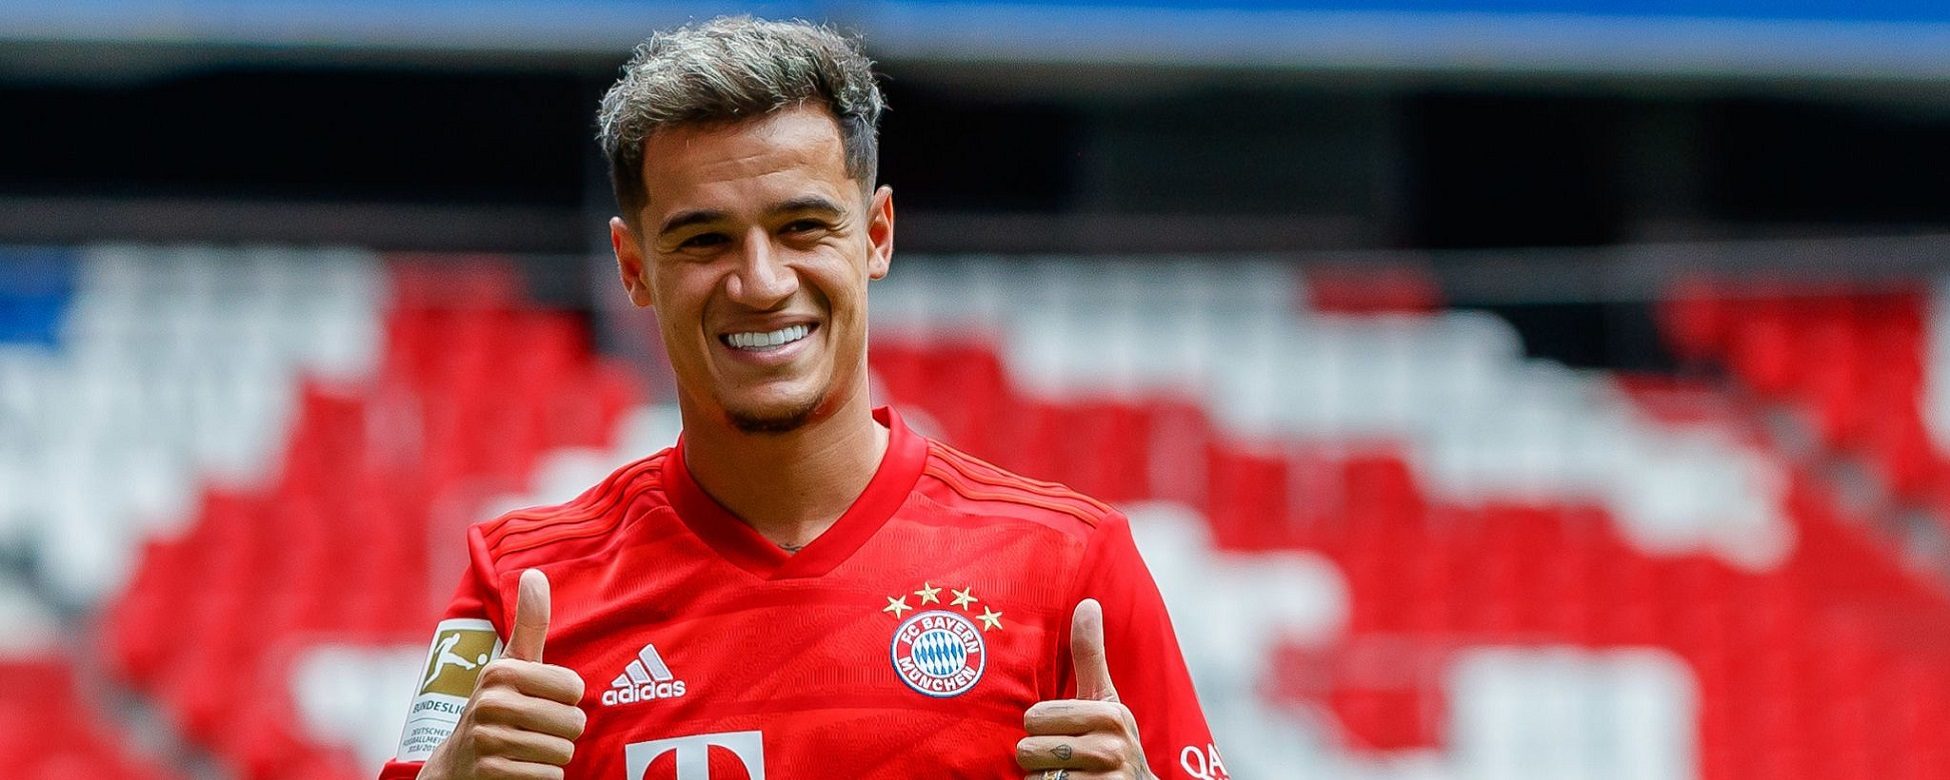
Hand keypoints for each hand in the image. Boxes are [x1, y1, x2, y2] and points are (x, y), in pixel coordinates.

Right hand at [422, 569, 586, 779]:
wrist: (456, 765)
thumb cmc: (498, 706)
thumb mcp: (512, 665)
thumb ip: (530, 623)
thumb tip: (534, 573)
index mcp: (501, 672)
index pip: (574, 689)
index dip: (566, 700)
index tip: (541, 701)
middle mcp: (491, 703)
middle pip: (573, 722)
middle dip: (562, 731)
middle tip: (535, 729)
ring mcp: (488, 740)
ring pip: (563, 752)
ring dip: (552, 756)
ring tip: (526, 748)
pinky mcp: (490, 773)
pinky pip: (549, 778)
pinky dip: (541, 777)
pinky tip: (518, 768)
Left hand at [1016, 598, 1152, 779]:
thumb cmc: (1111, 739)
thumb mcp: (1105, 698)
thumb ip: (1090, 654)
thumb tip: (1087, 603)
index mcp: (1111, 714)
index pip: (1036, 716)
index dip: (1039, 725)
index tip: (1061, 729)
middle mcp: (1112, 748)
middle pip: (1029, 749)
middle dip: (1036, 755)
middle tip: (1060, 755)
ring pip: (1035, 776)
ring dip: (1041, 778)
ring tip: (1065, 773)